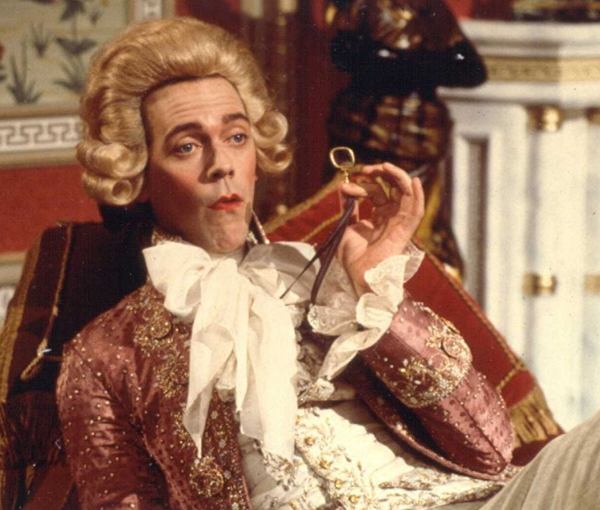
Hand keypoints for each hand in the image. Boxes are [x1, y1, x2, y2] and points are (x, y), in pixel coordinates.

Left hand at [337, 162, 424, 295]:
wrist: (358, 275)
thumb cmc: (353, 257)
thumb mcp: (346, 227)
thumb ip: (347, 207)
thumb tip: (343, 187)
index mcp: (379, 216)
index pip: (376, 192)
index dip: (363, 184)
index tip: (345, 186)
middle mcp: (392, 217)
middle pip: (394, 188)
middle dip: (382, 174)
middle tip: (366, 169)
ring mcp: (399, 223)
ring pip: (406, 194)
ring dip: (397, 177)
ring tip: (384, 166)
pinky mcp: (405, 232)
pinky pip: (416, 212)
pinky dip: (417, 196)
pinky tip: (414, 182)